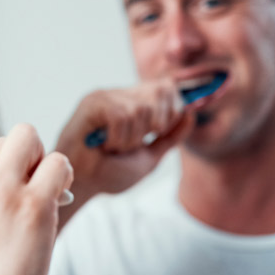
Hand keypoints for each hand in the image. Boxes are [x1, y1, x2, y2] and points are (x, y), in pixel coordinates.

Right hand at [0, 124, 72, 274]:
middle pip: (2, 140)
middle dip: (14, 162)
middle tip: (17, 193)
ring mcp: (2, 190)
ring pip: (29, 139)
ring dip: (37, 160)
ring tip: (35, 188)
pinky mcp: (35, 204)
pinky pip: (57, 162)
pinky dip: (61, 175)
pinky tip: (54, 196)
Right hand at [55, 79, 194, 226]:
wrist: (83, 186)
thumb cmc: (110, 172)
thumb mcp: (150, 156)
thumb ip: (171, 136)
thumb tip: (191, 113)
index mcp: (134, 103)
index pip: (167, 88)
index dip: (174, 108)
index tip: (159, 133)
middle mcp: (120, 95)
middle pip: (160, 92)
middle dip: (155, 125)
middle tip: (133, 144)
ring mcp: (106, 96)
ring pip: (141, 109)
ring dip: (132, 140)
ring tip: (114, 148)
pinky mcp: (92, 103)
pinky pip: (121, 116)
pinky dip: (118, 139)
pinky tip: (104, 146)